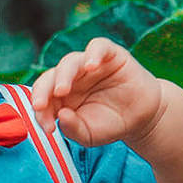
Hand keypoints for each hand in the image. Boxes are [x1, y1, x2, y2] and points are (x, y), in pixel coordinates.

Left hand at [31, 37, 163, 146]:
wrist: (142, 118)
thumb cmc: (111, 124)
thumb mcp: (89, 135)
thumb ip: (73, 129)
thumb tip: (60, 116)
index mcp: (61, 96)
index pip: (43, 97)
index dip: (40, 111)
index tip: (48, 128)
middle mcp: (72, 78)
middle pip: (51, 76)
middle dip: (43, 90)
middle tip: (42, 105)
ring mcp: (89, 65)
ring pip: (70, 61)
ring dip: (63, 75)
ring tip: (62, 90)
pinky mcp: (110, 55)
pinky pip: (98, 47)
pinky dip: (93, 53)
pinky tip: (91, 66)